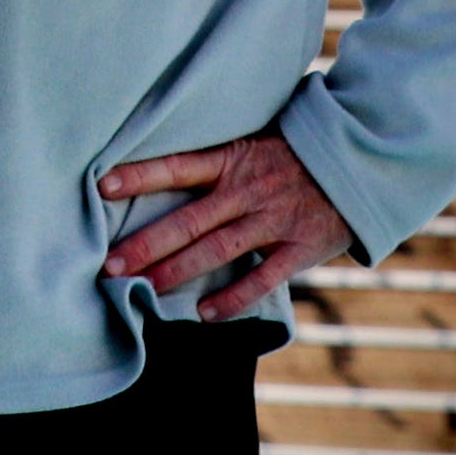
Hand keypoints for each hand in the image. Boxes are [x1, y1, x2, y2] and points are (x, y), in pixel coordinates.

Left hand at [99, 129, 349, 319]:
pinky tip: (203, 314)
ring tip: (142, 290)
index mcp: (230, 159)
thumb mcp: (250, 140)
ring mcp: (270, 222)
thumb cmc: (289, 152)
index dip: (139, 176)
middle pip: (187, 221)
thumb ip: (213, 156)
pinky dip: (233, 299)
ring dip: (177, 273)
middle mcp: (245, 191)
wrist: (354, 167)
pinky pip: (260, 280)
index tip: (101, 186)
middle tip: (109, 264)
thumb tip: (161, 160)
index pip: (175, 165)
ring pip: (216, 252)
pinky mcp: (296, 250)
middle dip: (146, 244)